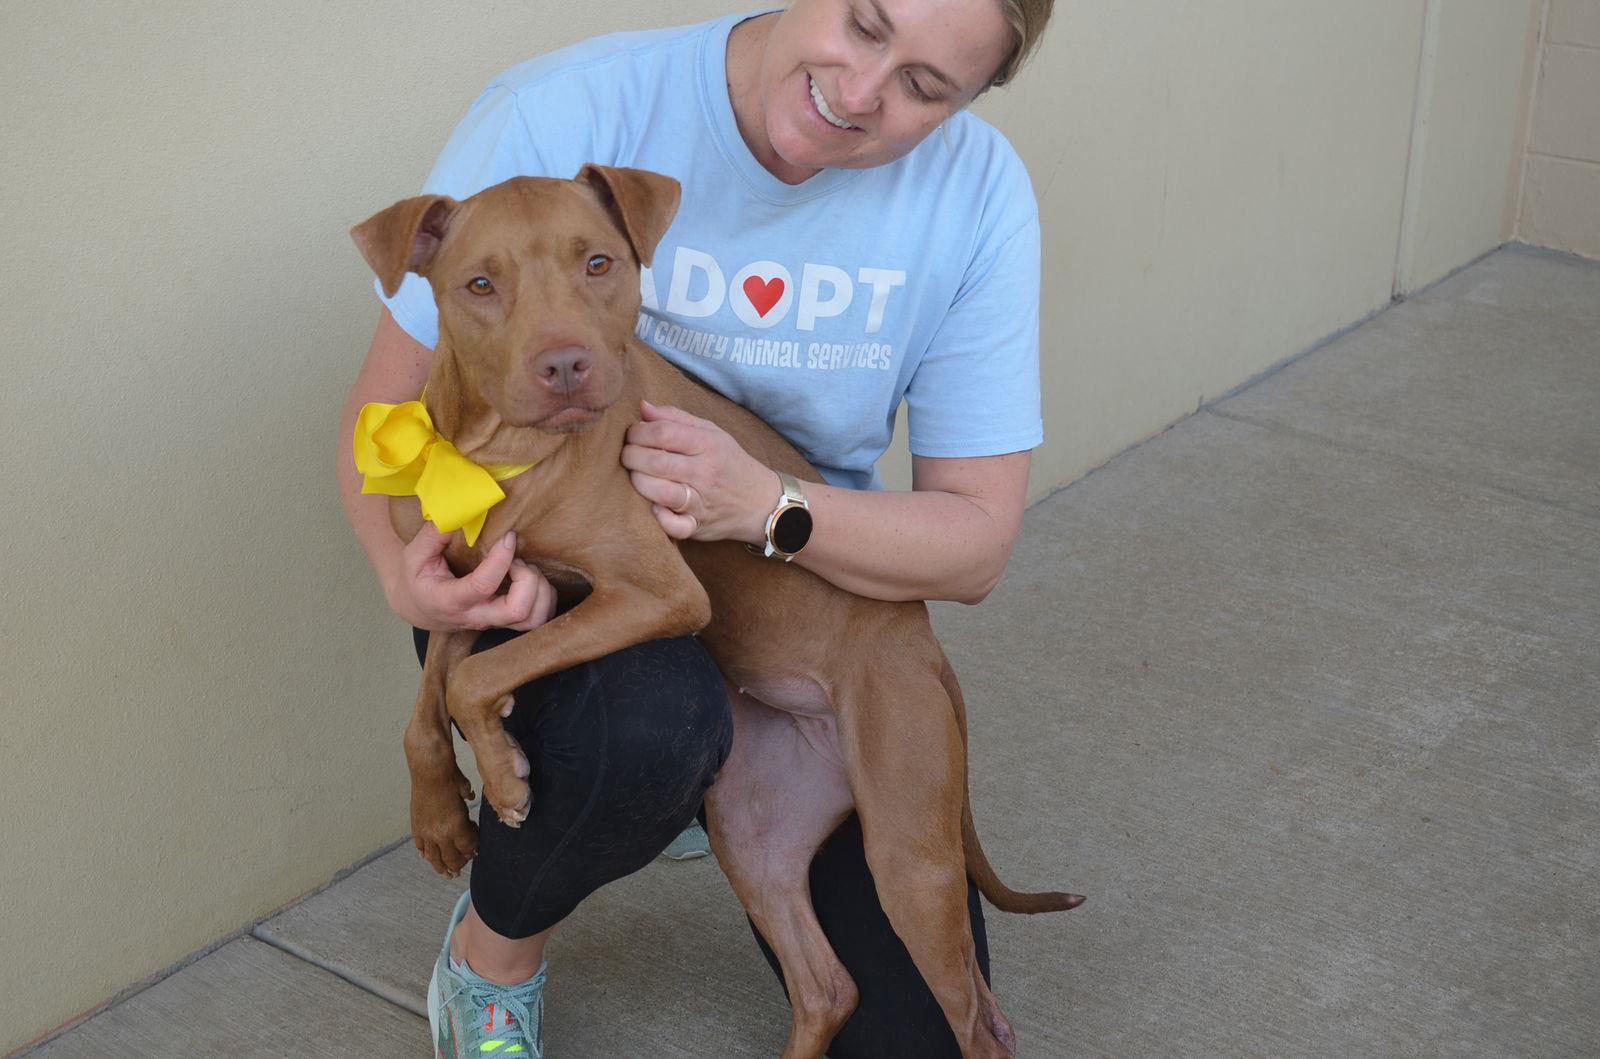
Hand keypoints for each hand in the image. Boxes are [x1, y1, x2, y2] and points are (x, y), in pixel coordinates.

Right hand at [383, 524, 557, 631]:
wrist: (421, 607)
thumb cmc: (419, 579)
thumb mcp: (415, 555)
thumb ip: (434, 534)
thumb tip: (458, 511)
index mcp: (450, 600)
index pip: (483, 586)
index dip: (501, 560)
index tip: (508, 537)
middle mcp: (477, 616)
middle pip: (518, 611)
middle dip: (528, 580)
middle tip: (519, 560)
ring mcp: (495, 622)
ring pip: (534, 619)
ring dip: (541, 590)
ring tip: (526, 568)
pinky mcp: (508, 621)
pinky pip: (539, 617)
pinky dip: (545, 596)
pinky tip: (531, 578)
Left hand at [622, 399, 774, 542]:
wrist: (761, 502)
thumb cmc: (729, 462)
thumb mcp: (711, 433)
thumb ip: (676, 418)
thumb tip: (642, 407)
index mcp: (707, 444)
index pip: (663, 432)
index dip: (638, 431)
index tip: (632, 435)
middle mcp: (705, 472)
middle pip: (657, 461)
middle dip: (631, 456)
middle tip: (627, 455)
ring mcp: (701, 501)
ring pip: (662, 492)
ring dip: (638, 483)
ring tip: (635, 476)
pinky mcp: (698, 526)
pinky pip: (676, 527)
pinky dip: (661, 519)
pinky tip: (653, 508)